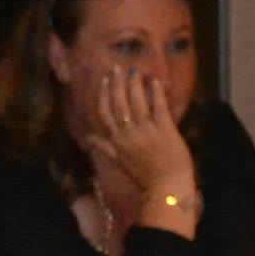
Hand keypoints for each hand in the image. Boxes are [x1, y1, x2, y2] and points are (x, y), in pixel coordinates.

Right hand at [82, 65, 195, 191]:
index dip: (103, 95)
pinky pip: (159, 107)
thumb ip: (105, 147)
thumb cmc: (144, 176)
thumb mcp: (120, 162)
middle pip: (119, 103)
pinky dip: (156, 92)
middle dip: (117, 83)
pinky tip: (155, 80)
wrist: (166, 187)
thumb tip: (88, 139)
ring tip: (134, 70)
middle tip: (117, 67)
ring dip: (134, 84)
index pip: (104, 113)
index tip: (104, 80)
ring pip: (136, 102)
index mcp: (117, 141)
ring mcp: (146, 131)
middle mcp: (128, 134)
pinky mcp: (165, 130)